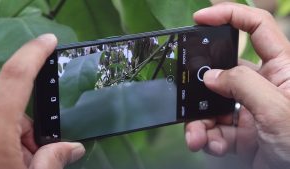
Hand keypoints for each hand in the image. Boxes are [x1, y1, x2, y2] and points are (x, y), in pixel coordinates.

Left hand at [0, 34, 84, 168]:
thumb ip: (52, 161)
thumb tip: (74, 149)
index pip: (15, 76)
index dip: (33, 53)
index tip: (49, 41)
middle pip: (11, 109)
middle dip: (30, 129)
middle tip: (36, 156)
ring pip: (1, 123)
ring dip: (16, 141)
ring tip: (21, 166)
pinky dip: (4, 145)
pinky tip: (10, 163)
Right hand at [185, 2, 289, 168]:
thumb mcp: (277, 109)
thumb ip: (243, 85)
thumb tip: (212, 76)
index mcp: (282, 68)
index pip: (257, 27)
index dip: (230, 15)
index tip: (201, 18)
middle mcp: (263, 86)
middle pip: (223, 72)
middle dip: (202, 86)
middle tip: (187, 94)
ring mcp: (250, 109)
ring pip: (214, 105)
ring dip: (200, 121)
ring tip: (195, 137)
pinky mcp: (242, 132)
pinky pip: (216, 129)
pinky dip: (208, 138)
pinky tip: (210, 146)